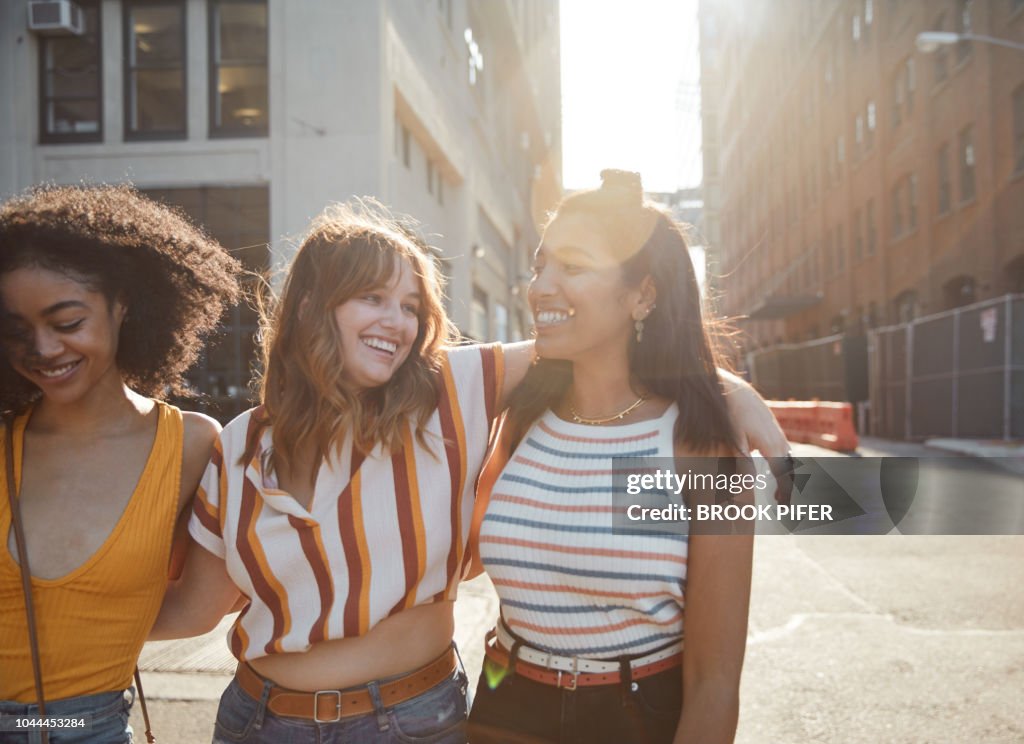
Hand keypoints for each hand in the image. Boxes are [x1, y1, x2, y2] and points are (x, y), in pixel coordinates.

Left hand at [718, 369, 793, 504]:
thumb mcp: (734, 439)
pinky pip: (783, 447)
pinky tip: (773, 465)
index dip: (786, 490)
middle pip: (791, 466)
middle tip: (781, 501)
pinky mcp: (771, 426)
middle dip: (788, 484)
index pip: (784, 474)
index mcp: (772, 445)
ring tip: (778, 487)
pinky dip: (782, 460)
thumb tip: (750, 485)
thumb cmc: (731, 414)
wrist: (731, 388)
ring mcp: (776, 431)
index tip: (783, 503)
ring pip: (788, 456)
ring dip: (785, 473)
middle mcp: (778, 438)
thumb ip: (742, 462)